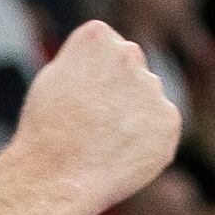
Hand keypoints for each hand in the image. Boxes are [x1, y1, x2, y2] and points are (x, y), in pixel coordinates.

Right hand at [14, 22, 181, 207]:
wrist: (57, 177)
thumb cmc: (46, 130)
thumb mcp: (54, 78)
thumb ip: (86, 62)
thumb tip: (108, 67)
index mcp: (97, 36)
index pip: (106, 47)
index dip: (90, 75)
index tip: (78, 96)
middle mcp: (130, 53)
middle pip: (131, 69)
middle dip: (118, 90)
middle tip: (91, 123)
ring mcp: (153, 87)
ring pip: (147, 99)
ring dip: (132, 116)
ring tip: (103, 143)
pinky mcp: (169, 121)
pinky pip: (160, 128)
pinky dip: (145, 141)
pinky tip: (119, 155)